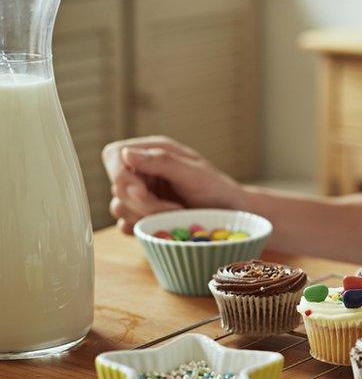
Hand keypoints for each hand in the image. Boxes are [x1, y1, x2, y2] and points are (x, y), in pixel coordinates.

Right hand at [102, 136, 242, 233]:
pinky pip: (123, 224)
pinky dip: (140, 228)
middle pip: (117, 186)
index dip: (120, 176)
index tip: (141, 192)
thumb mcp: (193, 173)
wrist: (230, 214)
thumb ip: (161, 162)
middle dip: (143, 203)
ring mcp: (141, 193)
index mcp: (151, 150)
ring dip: (145, 216)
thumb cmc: (217, 188)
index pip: (113, 155)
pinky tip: (161, 226)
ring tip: (175, 215)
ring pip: (119, 207)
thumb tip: (126, 154)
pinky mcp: (141, 214)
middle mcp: (142, 170)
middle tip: (174, 208)